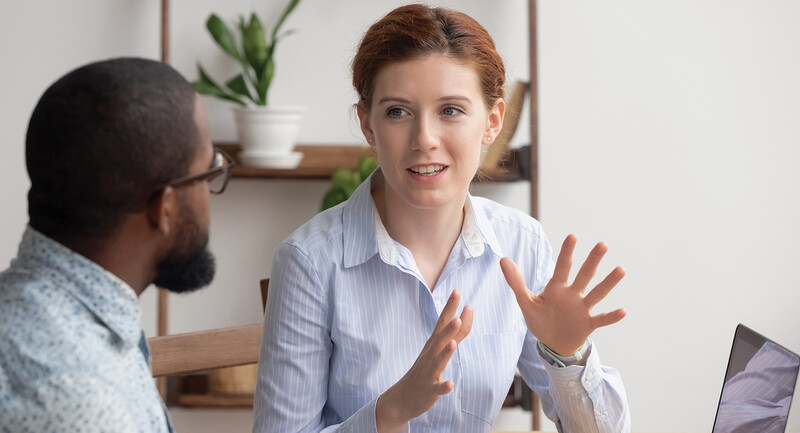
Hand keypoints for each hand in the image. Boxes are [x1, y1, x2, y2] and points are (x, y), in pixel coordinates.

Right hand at [376, 290, 472, 432]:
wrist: (403, 397)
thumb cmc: (425, 370)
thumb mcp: (440, 349)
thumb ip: (457, 331)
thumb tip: (468, 310)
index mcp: (433, 344)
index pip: (442, 322)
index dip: (449, 308)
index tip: (456, 291)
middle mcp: (429, 355)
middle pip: (439, 339)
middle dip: (449, 327)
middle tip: (459, 313)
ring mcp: (428, 372)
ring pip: (437, 361)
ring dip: (446, 352)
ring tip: (453, 343)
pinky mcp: (429, 390)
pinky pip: (437, 388)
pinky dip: (443, 386)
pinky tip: (450, 384)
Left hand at [500, 234, 625, 356]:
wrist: (551, 344)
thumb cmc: (540, 320)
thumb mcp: (526, 302)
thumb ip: (516, 282)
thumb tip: (503, 259)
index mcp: (557, 288)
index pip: (562, 267)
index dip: (566, 252)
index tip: (572, 236)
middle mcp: (572, 295)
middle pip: (584, 275)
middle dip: (592, 260)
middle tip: (602, 245)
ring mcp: (582, 309)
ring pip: (597, 294)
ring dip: (608, 283)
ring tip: (620, 269)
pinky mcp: (588, 325)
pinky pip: (601, 320)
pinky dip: (611, 317)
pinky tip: (623, 311)